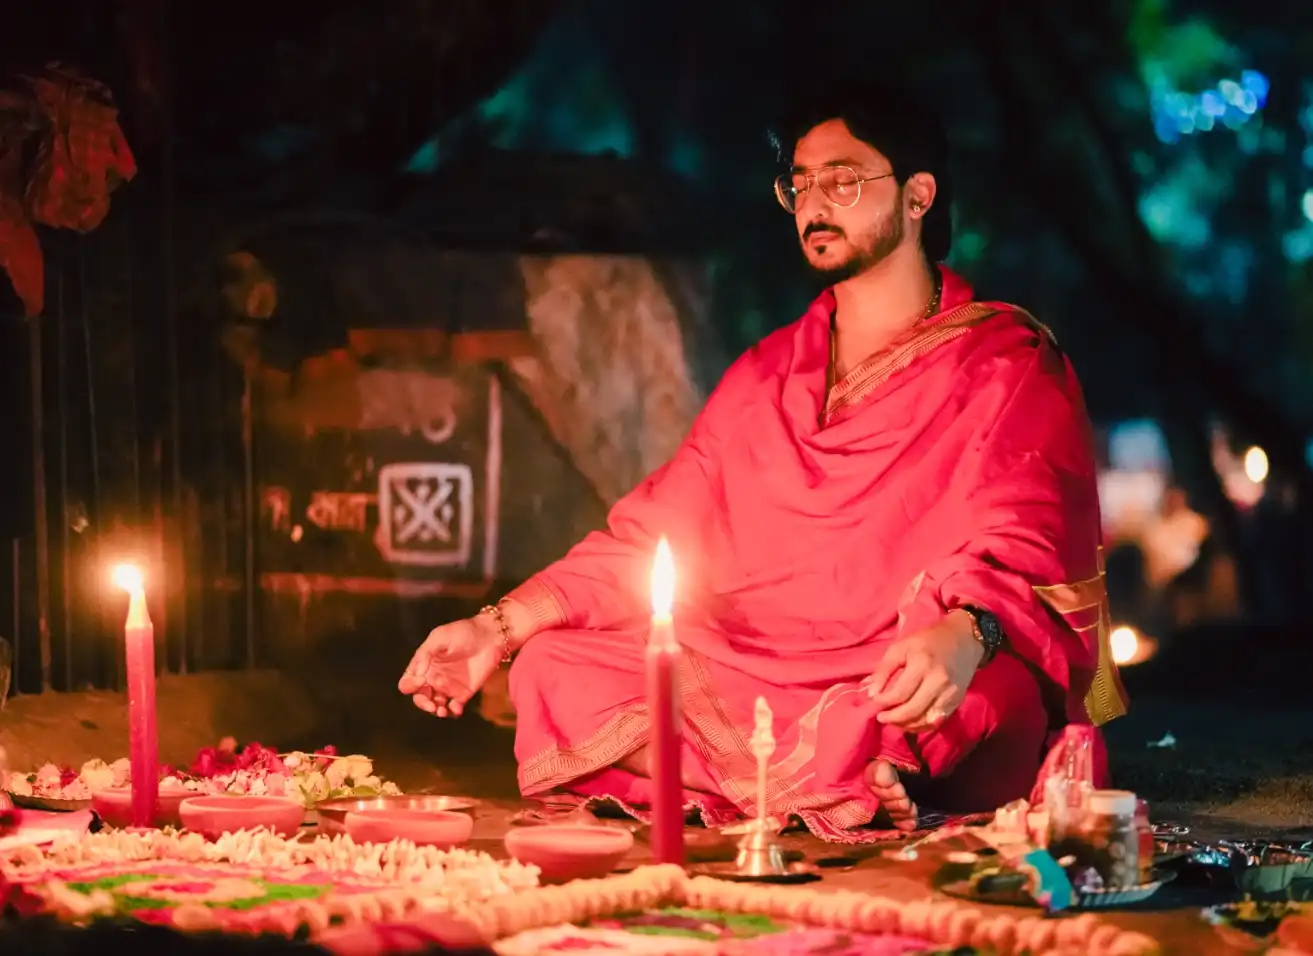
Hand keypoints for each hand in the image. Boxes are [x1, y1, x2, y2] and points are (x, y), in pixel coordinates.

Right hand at [398, 615, 504, 717]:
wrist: (490, 636)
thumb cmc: (463, 632)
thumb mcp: (440, 636)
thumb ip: (426, 653)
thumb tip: (418, 674)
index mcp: (424, 665)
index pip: (408, 682)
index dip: (410, 685)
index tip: (421, 681)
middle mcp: (433, 678)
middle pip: (420, 698)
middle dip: (422, 703)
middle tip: (431, 704)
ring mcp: (448, 687)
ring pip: (435, 705)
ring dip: (436, 711)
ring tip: (442, 710)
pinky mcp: (464, 693)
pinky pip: (454, 707)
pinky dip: (453, 711)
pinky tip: (456, 708)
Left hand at [869, 611, 984, 733]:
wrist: (964, 639)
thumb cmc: (927, 641)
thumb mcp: (900, 647)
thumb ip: (883, 669)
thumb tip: (872, 694)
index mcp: (922, 664)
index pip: (900, 693)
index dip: (884, 702)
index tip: (875, 702)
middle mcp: (939, 681)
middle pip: (913, 710)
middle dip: (893, 718)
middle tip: (881, 717)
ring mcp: (950, 693)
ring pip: (925, 720)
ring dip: (906, 725)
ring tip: (893, 720)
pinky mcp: (957, 701)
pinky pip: (937, 721)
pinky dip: (921, 726)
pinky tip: (910, 722)